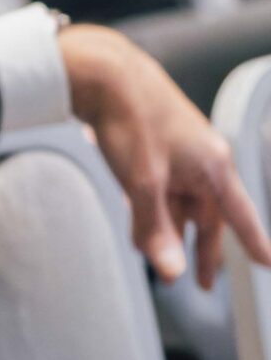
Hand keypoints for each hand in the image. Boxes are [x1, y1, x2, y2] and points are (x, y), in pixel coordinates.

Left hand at [59, 22, 270, 287]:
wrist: (104, 76)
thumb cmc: (132, 122)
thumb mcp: (142, 185)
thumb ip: (155, 230)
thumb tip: (170, 271)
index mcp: (213, 167)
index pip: (239, 215)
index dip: (252, 242)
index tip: (267, 264)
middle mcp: (204, 160)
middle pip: (208, 215)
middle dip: (203, 250)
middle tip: (202, 283)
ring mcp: (180, 154)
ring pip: (181, 204)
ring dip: (173, 232)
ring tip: (165, 261)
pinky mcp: (156, 149)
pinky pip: (163, 190)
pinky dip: (156, 212)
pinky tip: (142, 229)